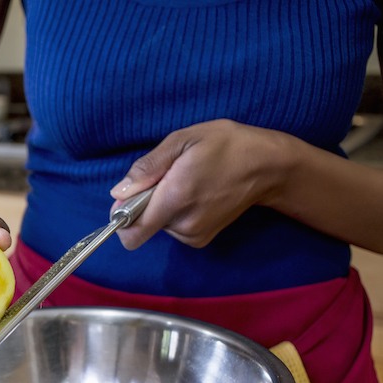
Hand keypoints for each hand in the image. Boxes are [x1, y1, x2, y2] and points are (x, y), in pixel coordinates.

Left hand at [110, 119, 293, 248]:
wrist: (268, 166)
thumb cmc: (226, 145)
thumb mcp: (183, 140)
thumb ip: (148, 167)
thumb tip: (119, 192)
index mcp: (175, 199)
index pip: (131, 233)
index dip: (121, 217)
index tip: (131, 196)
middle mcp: (183, 225)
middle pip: (142, 226)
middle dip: (145, 203)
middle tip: (168, 178)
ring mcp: (194, 235)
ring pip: (157, 226)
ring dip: (162, 206)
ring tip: (186, 182)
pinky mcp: (201, 239)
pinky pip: (172, 228)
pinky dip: (175, 212)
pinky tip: (194, 193)